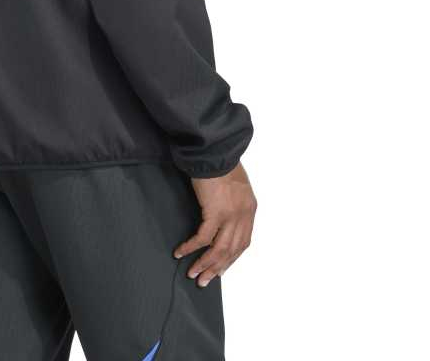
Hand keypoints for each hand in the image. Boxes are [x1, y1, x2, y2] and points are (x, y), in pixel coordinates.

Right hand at [172, 160, 256, 286]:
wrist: (215, 150)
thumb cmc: (221, 161)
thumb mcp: (235, 184)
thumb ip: (233, 201)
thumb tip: (222, 212)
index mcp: (250, 209)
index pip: (243, 242)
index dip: (231, 258)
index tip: (219, 268)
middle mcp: (243, 215)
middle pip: (232, 250)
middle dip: (217, 268)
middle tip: (204, 280)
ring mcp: (231, 215)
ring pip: (219, 250)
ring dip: (205, 264)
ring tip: (194, 274)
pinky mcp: (215, 212)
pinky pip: (203, 237)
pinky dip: (192, 247)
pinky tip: (180, 252)